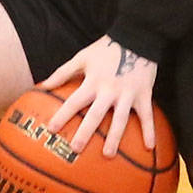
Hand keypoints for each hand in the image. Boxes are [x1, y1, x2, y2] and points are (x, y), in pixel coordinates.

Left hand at [39, 36, 156, 157]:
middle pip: (95, 115)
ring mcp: (127, 94)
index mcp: (92, 82)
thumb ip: (63, 72)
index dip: (62, 115)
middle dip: (85, 132)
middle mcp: (109, 90)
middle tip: (75, 149)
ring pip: (120, 119)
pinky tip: (150, 147)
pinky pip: (147, 115)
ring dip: (114, 138)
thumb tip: (43, 85)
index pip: (74, 101)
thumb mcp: (82, 57)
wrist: (137, 37)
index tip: (52, 129)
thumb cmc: (106, 49)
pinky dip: (150, 131)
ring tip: (108, 155)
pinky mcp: (144, 94)